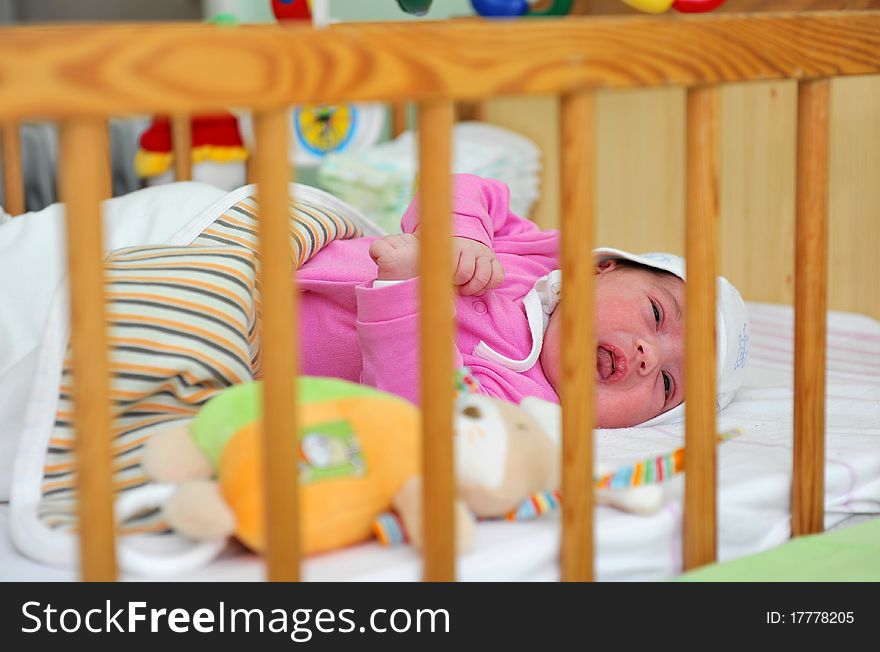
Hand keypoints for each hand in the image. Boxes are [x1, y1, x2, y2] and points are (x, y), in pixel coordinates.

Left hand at [369, 233, 504, 295]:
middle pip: (468, 272)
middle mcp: (465, 246)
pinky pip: (497, 276)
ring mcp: (480, 254)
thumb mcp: (394, 251)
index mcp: (444, 243)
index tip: (441, 280)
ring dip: (472, 286)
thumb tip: (377, 252)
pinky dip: (488, 284)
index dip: (447, 274)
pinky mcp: (491, 264)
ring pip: (485, 274)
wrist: (431, 256)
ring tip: (459, 289)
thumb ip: (384, 249)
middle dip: (457, 282)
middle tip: (447, 286)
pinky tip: (474, 288)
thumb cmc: (411, 257)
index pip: (454, 261)